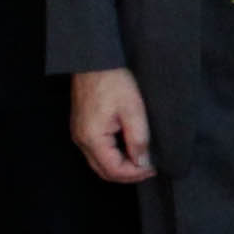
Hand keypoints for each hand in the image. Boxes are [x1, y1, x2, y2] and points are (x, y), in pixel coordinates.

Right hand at [71, 66, 154, 182]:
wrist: (95, 59)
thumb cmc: (113, 80)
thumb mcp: (133, 110)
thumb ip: (138, 140)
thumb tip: (143, 163)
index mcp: (92, 138)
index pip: (114, 170)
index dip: (136, 174)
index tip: (154, 168)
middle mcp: (81, 140)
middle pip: (104, 171)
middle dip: (128, 174)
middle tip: (150, 168)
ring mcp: (79, 133)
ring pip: (100, 162)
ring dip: (121, 166)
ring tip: (142, 159)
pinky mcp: (82, 126)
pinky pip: (97, 151)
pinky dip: (113, 155)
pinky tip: (129, 148)